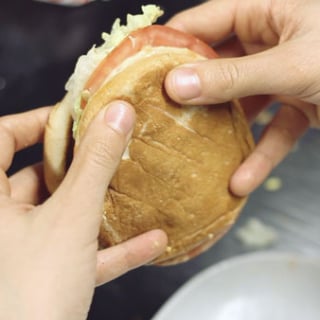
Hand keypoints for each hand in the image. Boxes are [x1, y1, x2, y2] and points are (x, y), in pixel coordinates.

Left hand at [0, 104, 166, 319]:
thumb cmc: (28, 298)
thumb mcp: (71, 218)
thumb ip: (95, 164)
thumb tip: (115, 116)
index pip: (3, 137)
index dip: (38, 122)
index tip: (74, 118)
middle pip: (37, 176)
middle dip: (78, 166)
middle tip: (109, 152)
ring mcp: (16, 251)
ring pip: (60, 215)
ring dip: (99, 208)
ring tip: (131, 192)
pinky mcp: (38, 276)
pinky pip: (75, 252)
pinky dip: (108, 247)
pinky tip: (147, 243)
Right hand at [165, 0, 319, 195]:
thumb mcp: (291, 64)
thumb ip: (233, 77)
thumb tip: (177, 83)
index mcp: (265, 10)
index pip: (202, 23)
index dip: (171, 46)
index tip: (141, 71)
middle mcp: (268, 40)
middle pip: (216, 67)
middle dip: (192, 96)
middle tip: (162, 118)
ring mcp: (281, 74)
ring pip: (240, 104)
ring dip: (223, 132)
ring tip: (194, 154)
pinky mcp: (297, 104)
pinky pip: (270, 130)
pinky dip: (258, 155)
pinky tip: (241, 180)